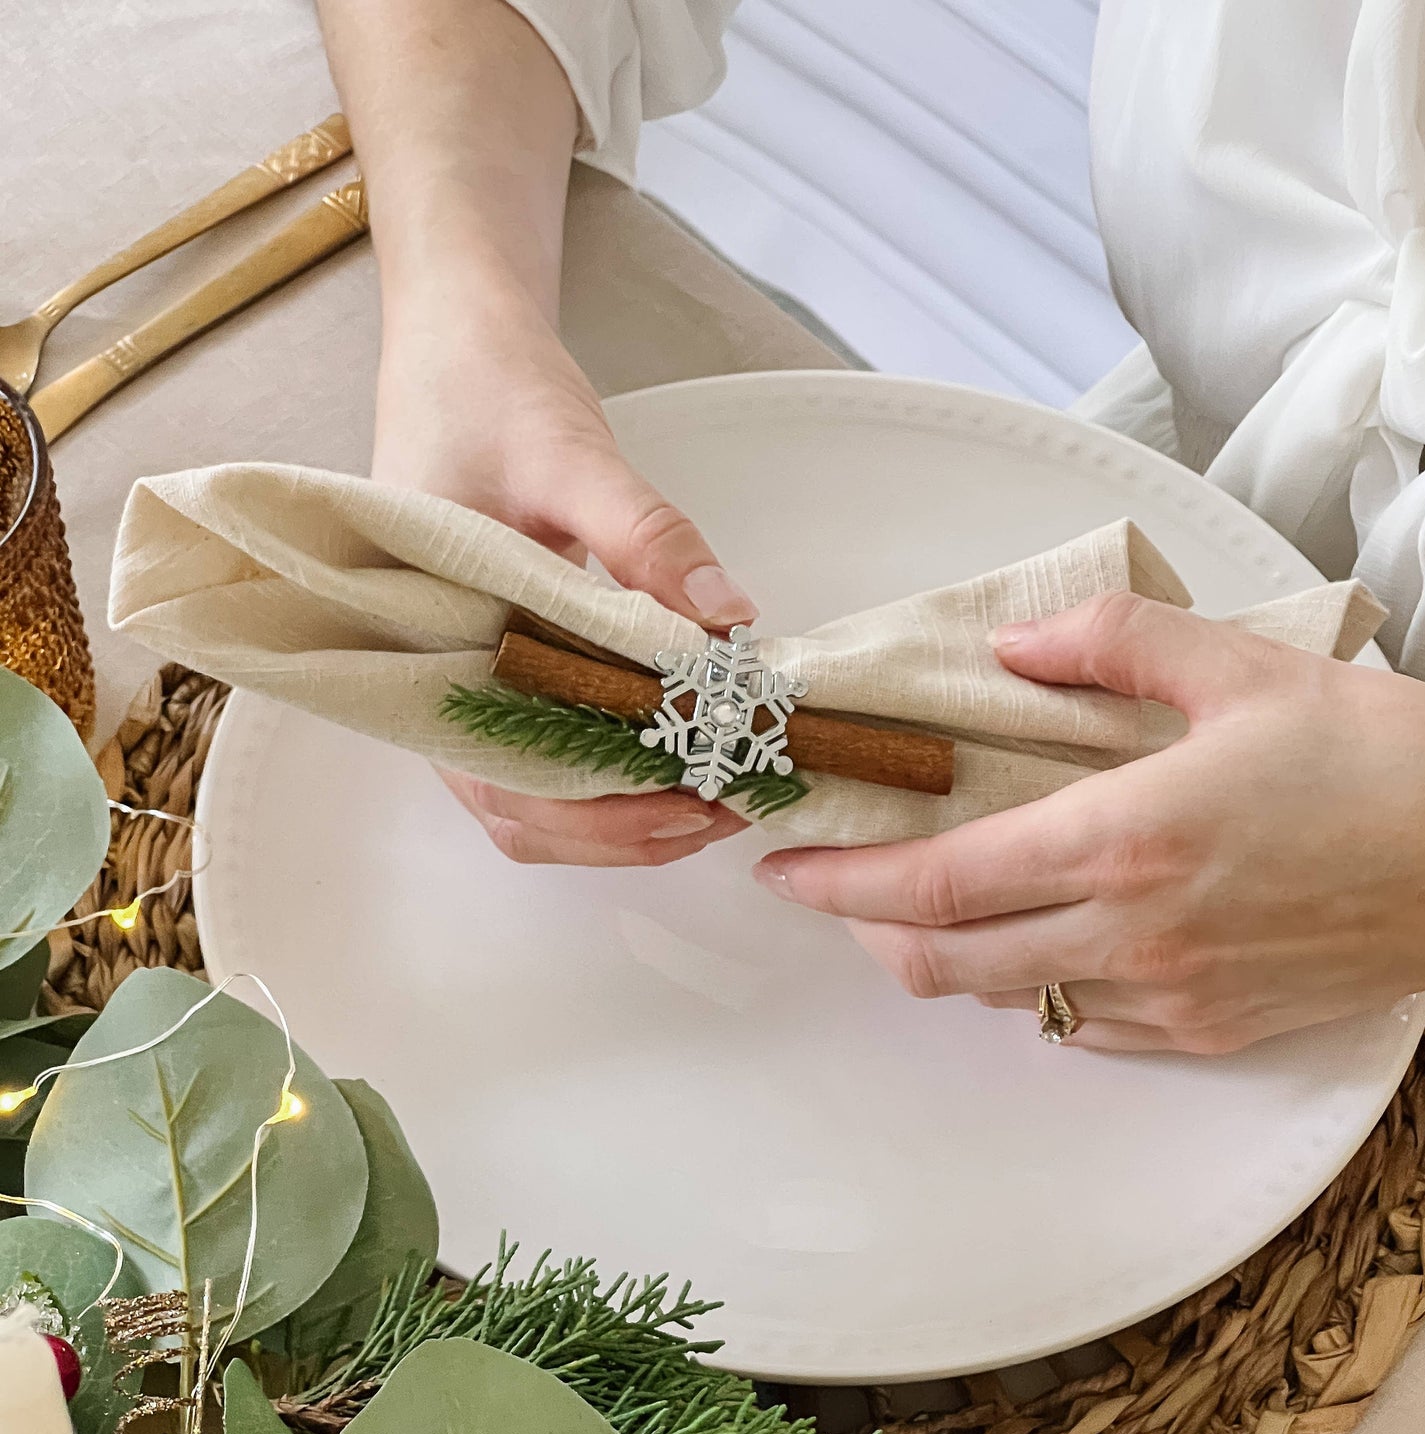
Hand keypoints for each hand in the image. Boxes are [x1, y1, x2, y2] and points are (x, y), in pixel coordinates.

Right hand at [373, 272, 753, 864]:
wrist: (457, 342)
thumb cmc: (487, 393)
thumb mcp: (570, 455)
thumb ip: (645, 537)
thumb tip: (730, 621)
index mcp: (422, 646)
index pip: (498, 781)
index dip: (595, 818)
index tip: (687, 803)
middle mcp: (436, 680)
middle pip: (522, 807)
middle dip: (624, 828)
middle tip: (724, 806)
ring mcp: (469, 674)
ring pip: (537, 786)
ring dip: (623, 807)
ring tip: (715, 788)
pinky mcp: (505, 656)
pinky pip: (553, 736)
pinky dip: (616, 760)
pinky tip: (680, 744)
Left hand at [752, 592, 1424, 1051]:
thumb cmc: (1374, 757)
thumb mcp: (1237, 666)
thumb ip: (1106, 642)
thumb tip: (1010, 653)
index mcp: (1121, 838)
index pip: (939, 880)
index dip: (844, 881)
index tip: (783, 867)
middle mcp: (1132, 932)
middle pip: (949, 960)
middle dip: (868, 930)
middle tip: (832, 889)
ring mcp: (1173, 994)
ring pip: (1010, 999)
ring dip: (948, 958)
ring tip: (925, 905)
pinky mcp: (1215, 1029)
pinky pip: (1087, 1025)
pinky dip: (1034, 989)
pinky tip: (1036, 943)